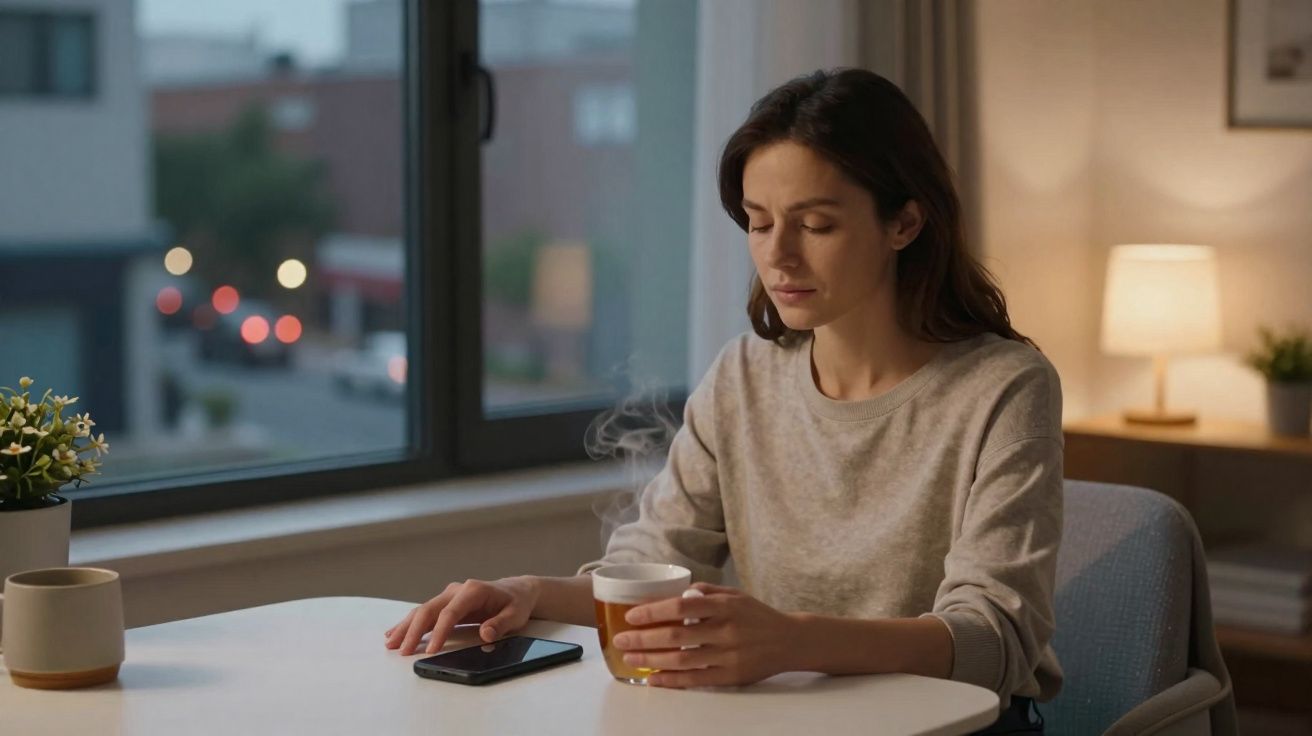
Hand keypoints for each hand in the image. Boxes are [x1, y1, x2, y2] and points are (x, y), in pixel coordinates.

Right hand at [384, 576, 538, 654]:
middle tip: (403, 651)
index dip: (439, 632)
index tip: (431, 651)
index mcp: (473, 590)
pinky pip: (424, 613)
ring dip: (406, 627)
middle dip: (414, 631)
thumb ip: (501, 624)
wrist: (516, 591)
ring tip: (391, 643)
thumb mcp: (516, 615)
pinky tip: (394, 633)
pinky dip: (409, 623)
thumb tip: (486, 634)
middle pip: (429, 610)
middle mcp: (456, 590)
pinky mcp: (445, 603)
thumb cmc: (516, 603)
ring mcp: (449, 595)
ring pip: (422, 610)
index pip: (450, 612)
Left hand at [612, 582, 799, 687]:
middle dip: (644, 639)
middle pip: (676, 636)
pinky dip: (671, 680)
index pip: (681, 608)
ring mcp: (728, 655)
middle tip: (621, 639)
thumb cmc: (757, 615)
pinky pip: (696, 680)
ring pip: (682, 660)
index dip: (653, 612)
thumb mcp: (735, 594)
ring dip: (651, 660)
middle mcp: (726, 630)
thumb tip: (675, 593)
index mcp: (724, 606)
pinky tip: (653, 679)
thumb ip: (705, 591)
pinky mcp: (731, 676)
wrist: (790, 641)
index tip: (631, 616)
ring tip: (629, 659)